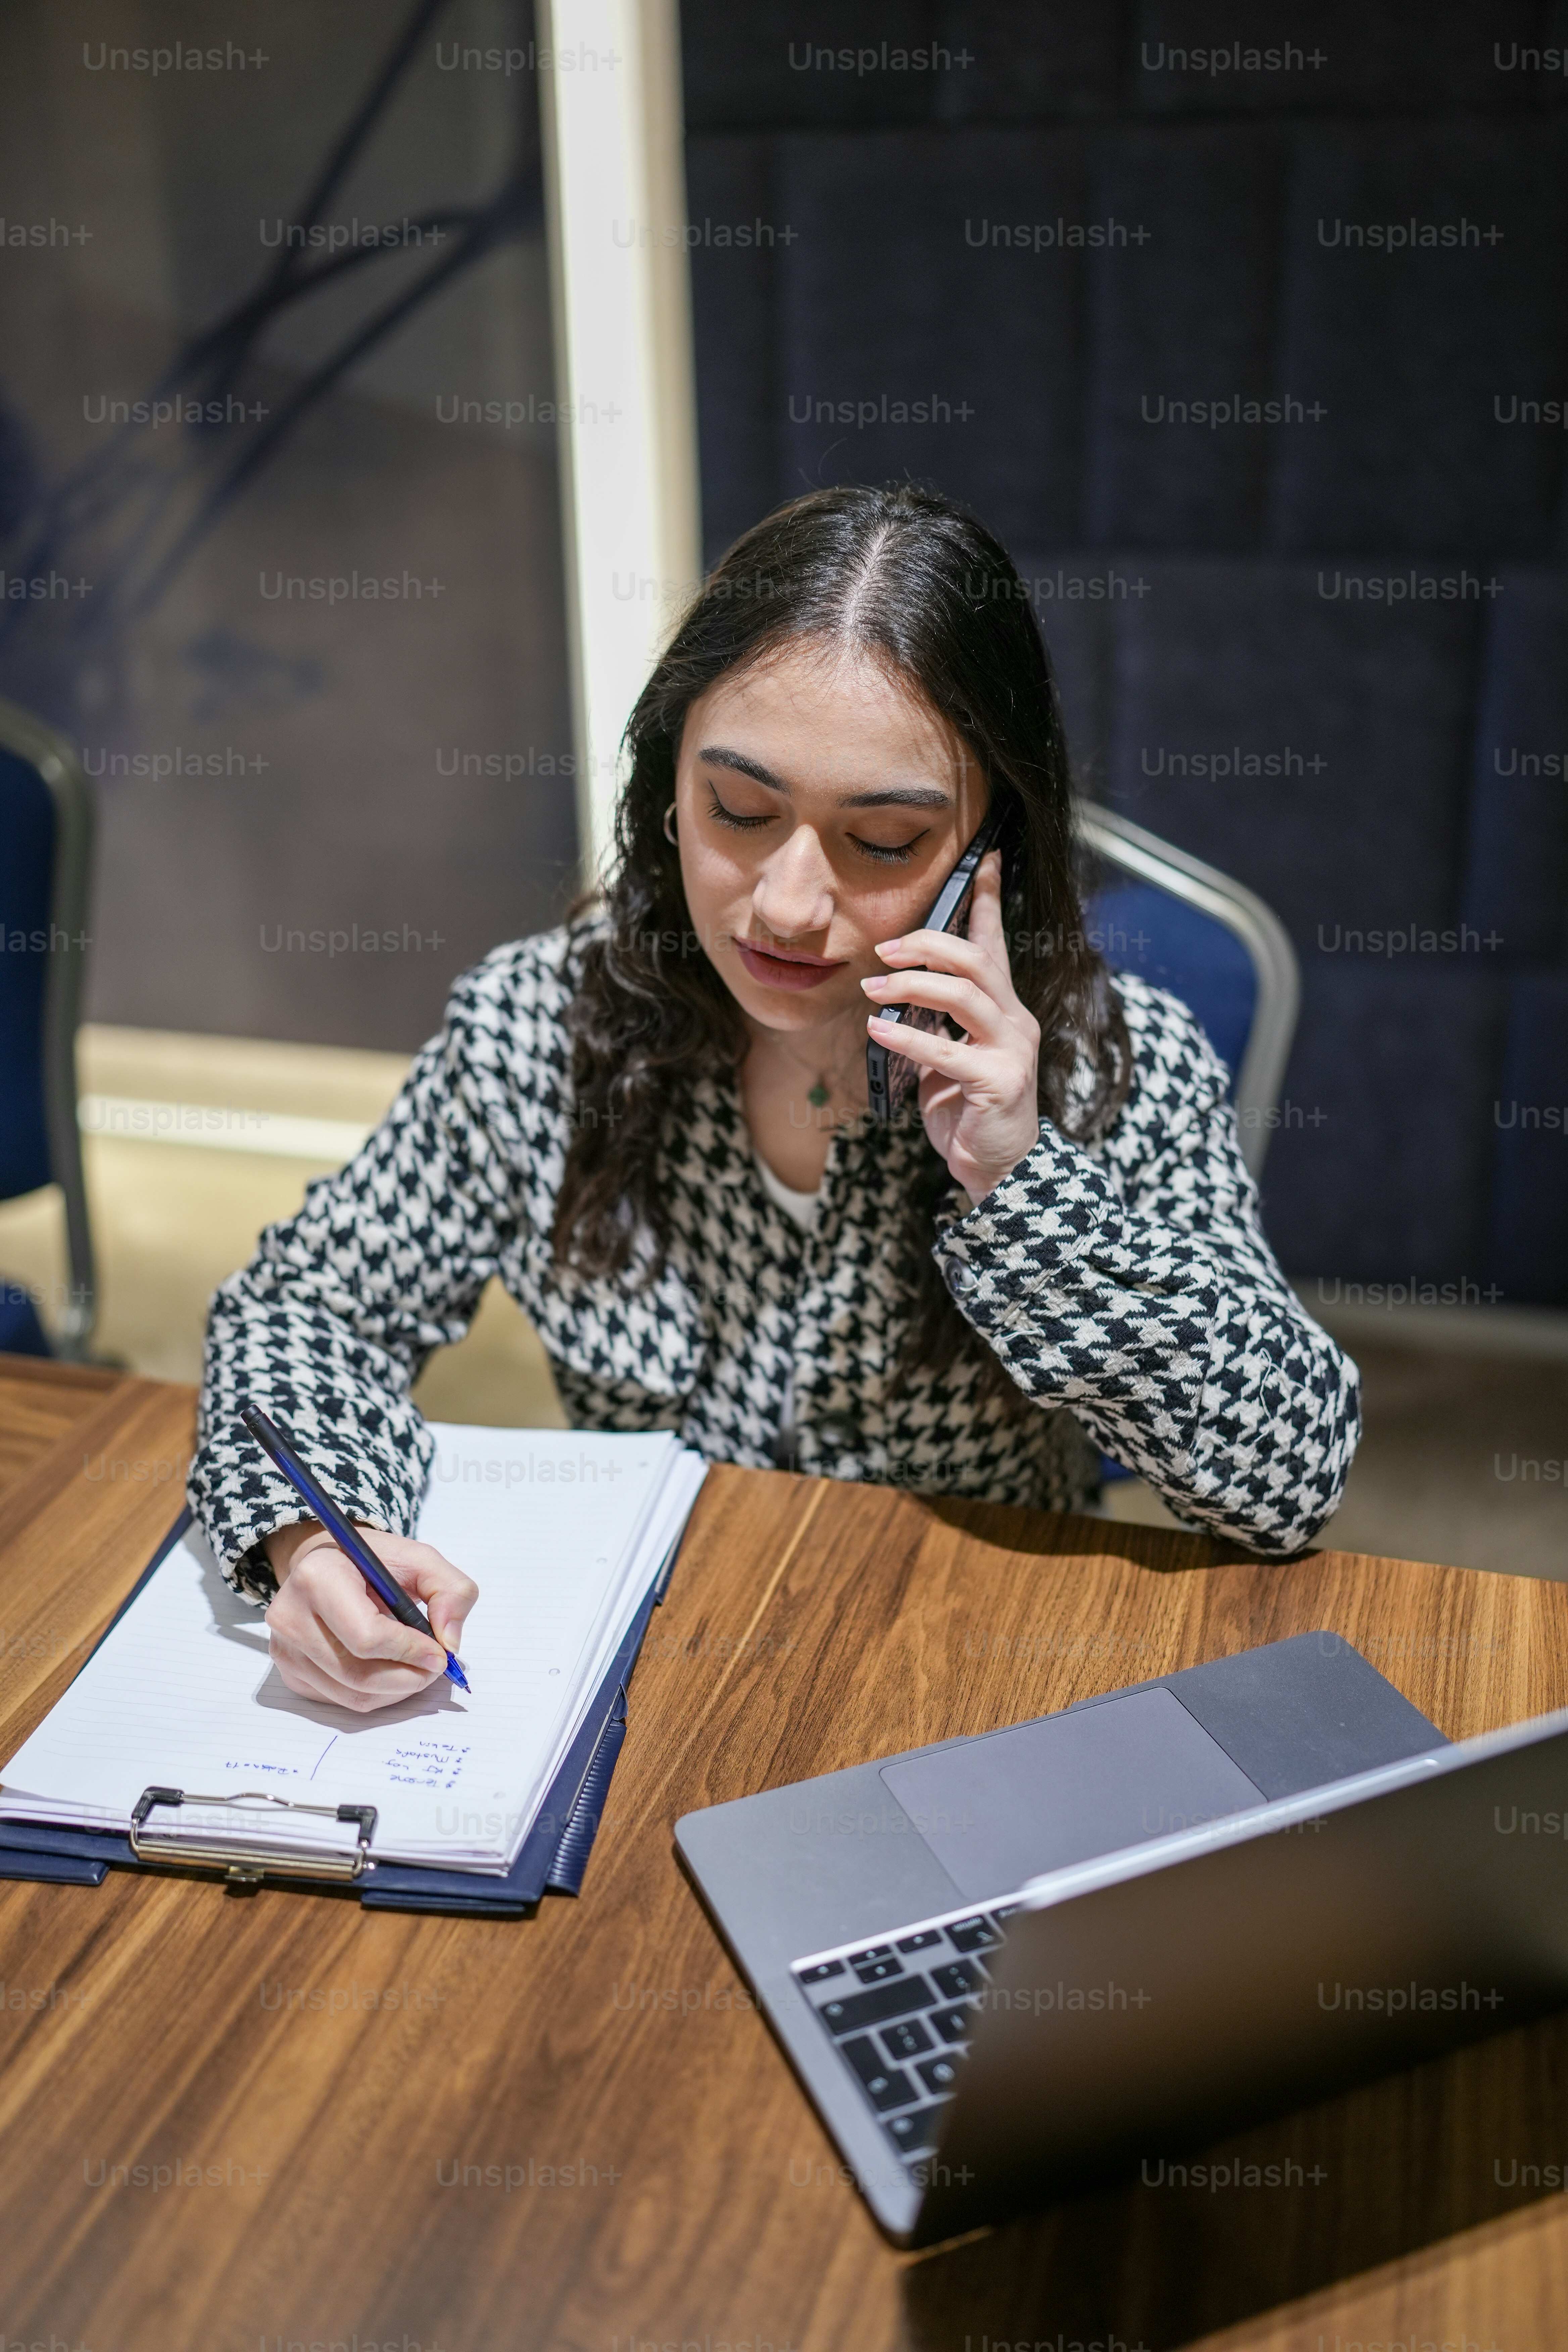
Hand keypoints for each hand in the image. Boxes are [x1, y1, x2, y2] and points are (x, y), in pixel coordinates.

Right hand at [263, 1520, 476, 1713]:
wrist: (328, 1567)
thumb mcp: (420, 1559)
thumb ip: (450, 1591)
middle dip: (409, 1677)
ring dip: (396, 1690)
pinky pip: (341, 1701)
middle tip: (435, 1667)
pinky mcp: (291, 1674)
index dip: (409, 1651)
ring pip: (352, 1695)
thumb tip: (450, 1643)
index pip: (366, 1636)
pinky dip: (376, 1694)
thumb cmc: (373, 1563)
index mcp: (318, 1577)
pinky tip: (389, 1670)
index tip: (439, 1653)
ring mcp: (285, 1650)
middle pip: (358, 1674)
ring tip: (416, 1668)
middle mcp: (290, 1616)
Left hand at [862, 849, 1041, 1201]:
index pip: (997, 943)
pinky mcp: (999, 1082)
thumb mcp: (948, 1058)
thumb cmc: (968, 1110)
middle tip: (884, 950)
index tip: (983, 859)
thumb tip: (891, 996)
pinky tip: (877, 1031)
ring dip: (913, 986)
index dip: (989, 900)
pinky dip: (908, 1037)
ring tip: (871, 990)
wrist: (998, 1167)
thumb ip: (934, 1023)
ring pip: (966, 994)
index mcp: (1002, 1009)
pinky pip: (948, 1050)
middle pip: (977, 959)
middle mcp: (1014, 1020)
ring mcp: (1011, 1050)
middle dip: (928, 944)